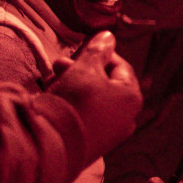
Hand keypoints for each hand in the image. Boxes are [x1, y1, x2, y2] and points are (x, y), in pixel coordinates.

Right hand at [46, 32, 142, 157]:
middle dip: (80, 70)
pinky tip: (52, 98)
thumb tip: (108, 36)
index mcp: (132, 98)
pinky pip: (85, 117)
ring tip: (50, 80)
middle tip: (59, 64)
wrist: (51, 146)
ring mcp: (110, 134)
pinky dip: (71, 105)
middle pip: (105, 84)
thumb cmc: (73, 102)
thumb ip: (97, 51)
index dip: (100, 53)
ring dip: (72, 85)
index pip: (120, 67)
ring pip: (92, 100)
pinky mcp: (92, 145)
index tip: (80, 48)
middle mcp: (127, 117)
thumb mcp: (84, 69)